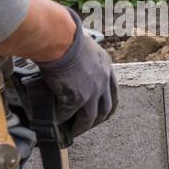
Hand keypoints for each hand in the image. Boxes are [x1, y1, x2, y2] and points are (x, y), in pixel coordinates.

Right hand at [38, 8, 117, 137]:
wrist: (59, 38)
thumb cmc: (65, 36)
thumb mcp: (84, 47)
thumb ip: (84, 59)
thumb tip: (73, 64)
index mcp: (106, 68)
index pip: (113, 93)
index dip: (108, 106)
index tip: (103, 113)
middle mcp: (103, 82)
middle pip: (106, 108)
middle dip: (97, 120)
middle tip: (87, 125)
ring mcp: (92, 91)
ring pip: (90, 117)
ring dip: (81, 126)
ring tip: (73, 131)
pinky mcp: (77, 97)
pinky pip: (68, 113)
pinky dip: (62, 119)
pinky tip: (56, 122)